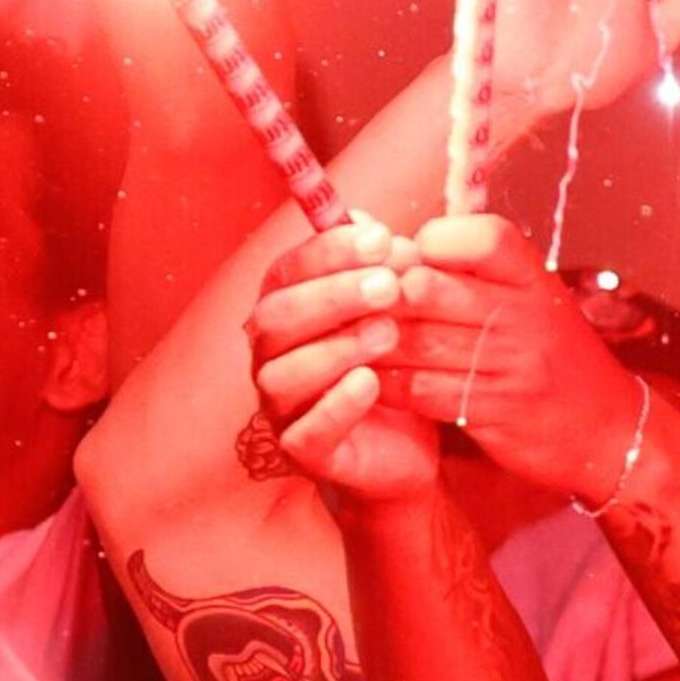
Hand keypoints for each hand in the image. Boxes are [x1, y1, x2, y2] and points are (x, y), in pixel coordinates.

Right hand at [245, 222, 444, 505]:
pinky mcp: (303, 453)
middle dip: (332, 296)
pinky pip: (306, 432)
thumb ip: (381, 269)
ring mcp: (281, 406)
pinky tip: (371, 384)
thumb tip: (374, 227)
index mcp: (286, 309)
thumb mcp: (394, 312)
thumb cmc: (393, 366)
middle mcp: (271, 355)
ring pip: (284, 374)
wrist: (409, 448)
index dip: (329, 250)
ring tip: (387, 334)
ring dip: (336, 348)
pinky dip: (336, 406)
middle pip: (276, 317)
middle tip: (388, 285)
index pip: (289, 270)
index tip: (381, 238)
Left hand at [375, 216, 651, 506]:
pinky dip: (386, 384)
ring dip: (372, 341)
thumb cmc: (554, 356)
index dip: (430, 243)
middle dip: (383, 294)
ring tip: (343, 339)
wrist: (608, 430)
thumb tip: (390, 240)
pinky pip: (421, 390)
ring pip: (417, 341)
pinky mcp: (493, 410)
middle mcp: (525, 314)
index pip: (477, 237)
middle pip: (431, 288)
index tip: (407, 259)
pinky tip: (366, 380)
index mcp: (533, 277)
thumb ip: (472, 273)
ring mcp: (511, 364)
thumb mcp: (532, 300)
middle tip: (350, 299)